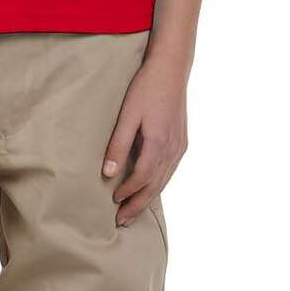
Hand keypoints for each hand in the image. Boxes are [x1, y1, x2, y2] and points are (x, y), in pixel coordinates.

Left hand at [101, 51, 188, 225]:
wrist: (171, 69)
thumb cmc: (146, 88)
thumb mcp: (128, 114)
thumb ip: (118, 144)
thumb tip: (107, 173)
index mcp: (158, 144)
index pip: (141, 178)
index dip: (128, 192)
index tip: (114, 201)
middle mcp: (173, 149)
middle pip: (155, 185)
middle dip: (138, 204)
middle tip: (123, 221)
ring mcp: (180, 146)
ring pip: (164, 180)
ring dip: (149, 196)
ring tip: (135, 210)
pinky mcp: (182, 141)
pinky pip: (171, 170)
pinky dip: (160, 183)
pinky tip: (152, 186)